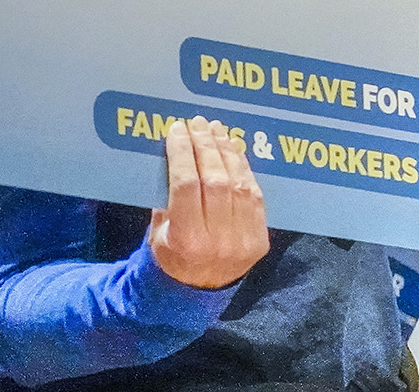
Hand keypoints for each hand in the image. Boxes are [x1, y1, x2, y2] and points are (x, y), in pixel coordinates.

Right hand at [146, 118, 266, 290]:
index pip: (187, 185)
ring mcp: (244, 239)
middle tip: (198, 123)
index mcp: (186, 240)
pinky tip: (234, 150)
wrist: (196, 294)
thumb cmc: (169, 258)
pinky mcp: (261, 238)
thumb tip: (175, 153)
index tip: (177, 130)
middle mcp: (219, 240)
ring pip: (238, 184)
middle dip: (206, 147)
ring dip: (227, 152)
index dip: (183, 153)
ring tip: (216, 130)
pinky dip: (244, 170)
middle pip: (216, 180)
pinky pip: (254, 195)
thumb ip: (166, 199)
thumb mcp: (157, 234)